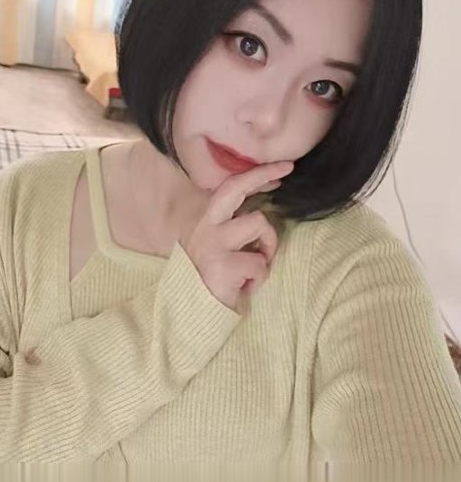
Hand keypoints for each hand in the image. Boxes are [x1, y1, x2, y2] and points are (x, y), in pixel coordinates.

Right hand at [180, 161, 293, 313]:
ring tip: (258, 264)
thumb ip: (233, 224)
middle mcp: (205, 226)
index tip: (282, 169)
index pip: (230, 186)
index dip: (257, 174)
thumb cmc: (210, 278)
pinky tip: (244, 286)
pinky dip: (259, 276)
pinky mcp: (222, 267)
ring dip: (268, 245)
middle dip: (262, 174)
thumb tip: (266, 199)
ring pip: (259, 222)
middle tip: (287, 168)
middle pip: (235, 188)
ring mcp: (213, 245)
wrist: (192, 313)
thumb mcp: (217, 245)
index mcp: (206, 220)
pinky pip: (260, 263)